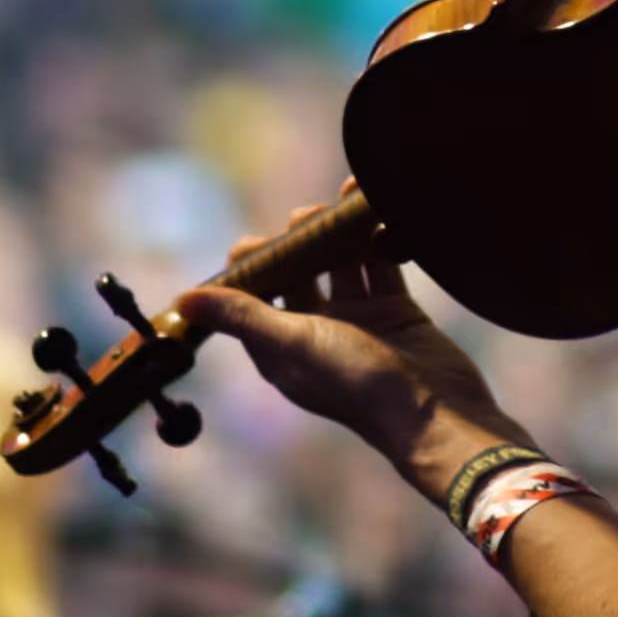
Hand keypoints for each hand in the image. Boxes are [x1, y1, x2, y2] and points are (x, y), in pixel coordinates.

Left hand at [174, 195, 520, 488]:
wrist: (435, 412)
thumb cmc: (357, 384)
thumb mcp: (293, 344)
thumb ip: (240, 317)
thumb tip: (182, 301)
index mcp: (281, 347)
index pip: (252, 296)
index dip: (250, 267)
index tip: (257, 241)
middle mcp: (316, 331)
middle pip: (296, 272)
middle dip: (298, 240)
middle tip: (307, 217)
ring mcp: (358, 319)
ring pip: (340, 262)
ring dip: (338, 232)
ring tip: (341, 204)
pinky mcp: (394, 309)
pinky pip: (380, 263)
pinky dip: (377, 237)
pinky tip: (376, 213)